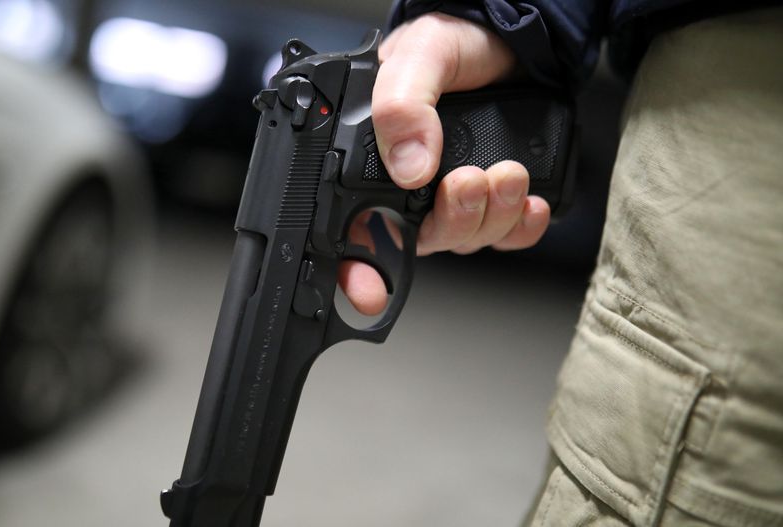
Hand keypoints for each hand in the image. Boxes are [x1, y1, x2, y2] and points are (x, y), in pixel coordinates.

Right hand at [338, 13, 551, 315]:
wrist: (508, 40)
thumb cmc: (450, 45)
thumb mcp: (417, 56)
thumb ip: (402, 104)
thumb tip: (409, 165)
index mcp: (367, 164)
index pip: (348, 231)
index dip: (352, 271)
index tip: (369, 291)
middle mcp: (405, 190)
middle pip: (416, 243)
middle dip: (450, 223)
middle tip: (468, 182)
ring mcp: (449, 199)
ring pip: (463, 241)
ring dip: (490, 217)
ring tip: (508, 174)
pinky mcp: (492, 202)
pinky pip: (504, 237)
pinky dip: (520, 228)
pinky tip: (529, 202)